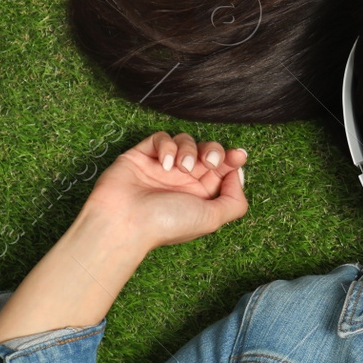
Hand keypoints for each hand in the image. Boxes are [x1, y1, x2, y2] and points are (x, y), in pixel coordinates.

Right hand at [83, 131, 248, 250]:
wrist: (125, 222)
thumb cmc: (167, 224)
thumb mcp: (212, 218)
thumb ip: (235, 200)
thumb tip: (238, 175)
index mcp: (200, 196)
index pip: (222, 170)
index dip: (232, 160)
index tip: (238, 156)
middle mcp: (183, 181)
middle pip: (207, 151)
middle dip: (214, 151)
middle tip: (209, 162)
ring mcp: (163, 167)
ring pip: (186, 141)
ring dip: (189, 150)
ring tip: (181, 168)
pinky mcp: (142, 156)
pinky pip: (161, 138)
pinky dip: (167, 146)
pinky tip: (164, 164)